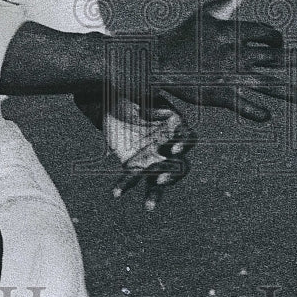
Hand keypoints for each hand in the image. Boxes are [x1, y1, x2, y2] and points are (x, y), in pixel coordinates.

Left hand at [74, 92, 196, 211]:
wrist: (109, 99)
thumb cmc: (129, 90)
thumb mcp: (139, 90)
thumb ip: (147, 94)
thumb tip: (150, 100)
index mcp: (174, 124)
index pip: (188, 138)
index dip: (183, 145)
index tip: (172, 151)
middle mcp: (168, 144)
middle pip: (181, 165)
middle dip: (173, 173)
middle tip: (160, 177)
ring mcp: (154, 157)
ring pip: (162, 179)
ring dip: (157, 192)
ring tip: (149, 206)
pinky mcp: (136, 165)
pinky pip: (134, 180)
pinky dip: (125, 186)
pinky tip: (115, 193)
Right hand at [156, 0, 296, 121]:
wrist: (159, 61)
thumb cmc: (184, 35)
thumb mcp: (208, 13)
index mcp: (234, 33)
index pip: (267, 33)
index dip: (276, 38)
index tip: (277, 44)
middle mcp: (236, 54)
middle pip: (275, 56)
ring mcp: (230, 76)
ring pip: (268, 85)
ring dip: (291, 93)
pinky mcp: (220, 95)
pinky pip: (245, 106)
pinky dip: (257, 112)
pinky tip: (268, 116)